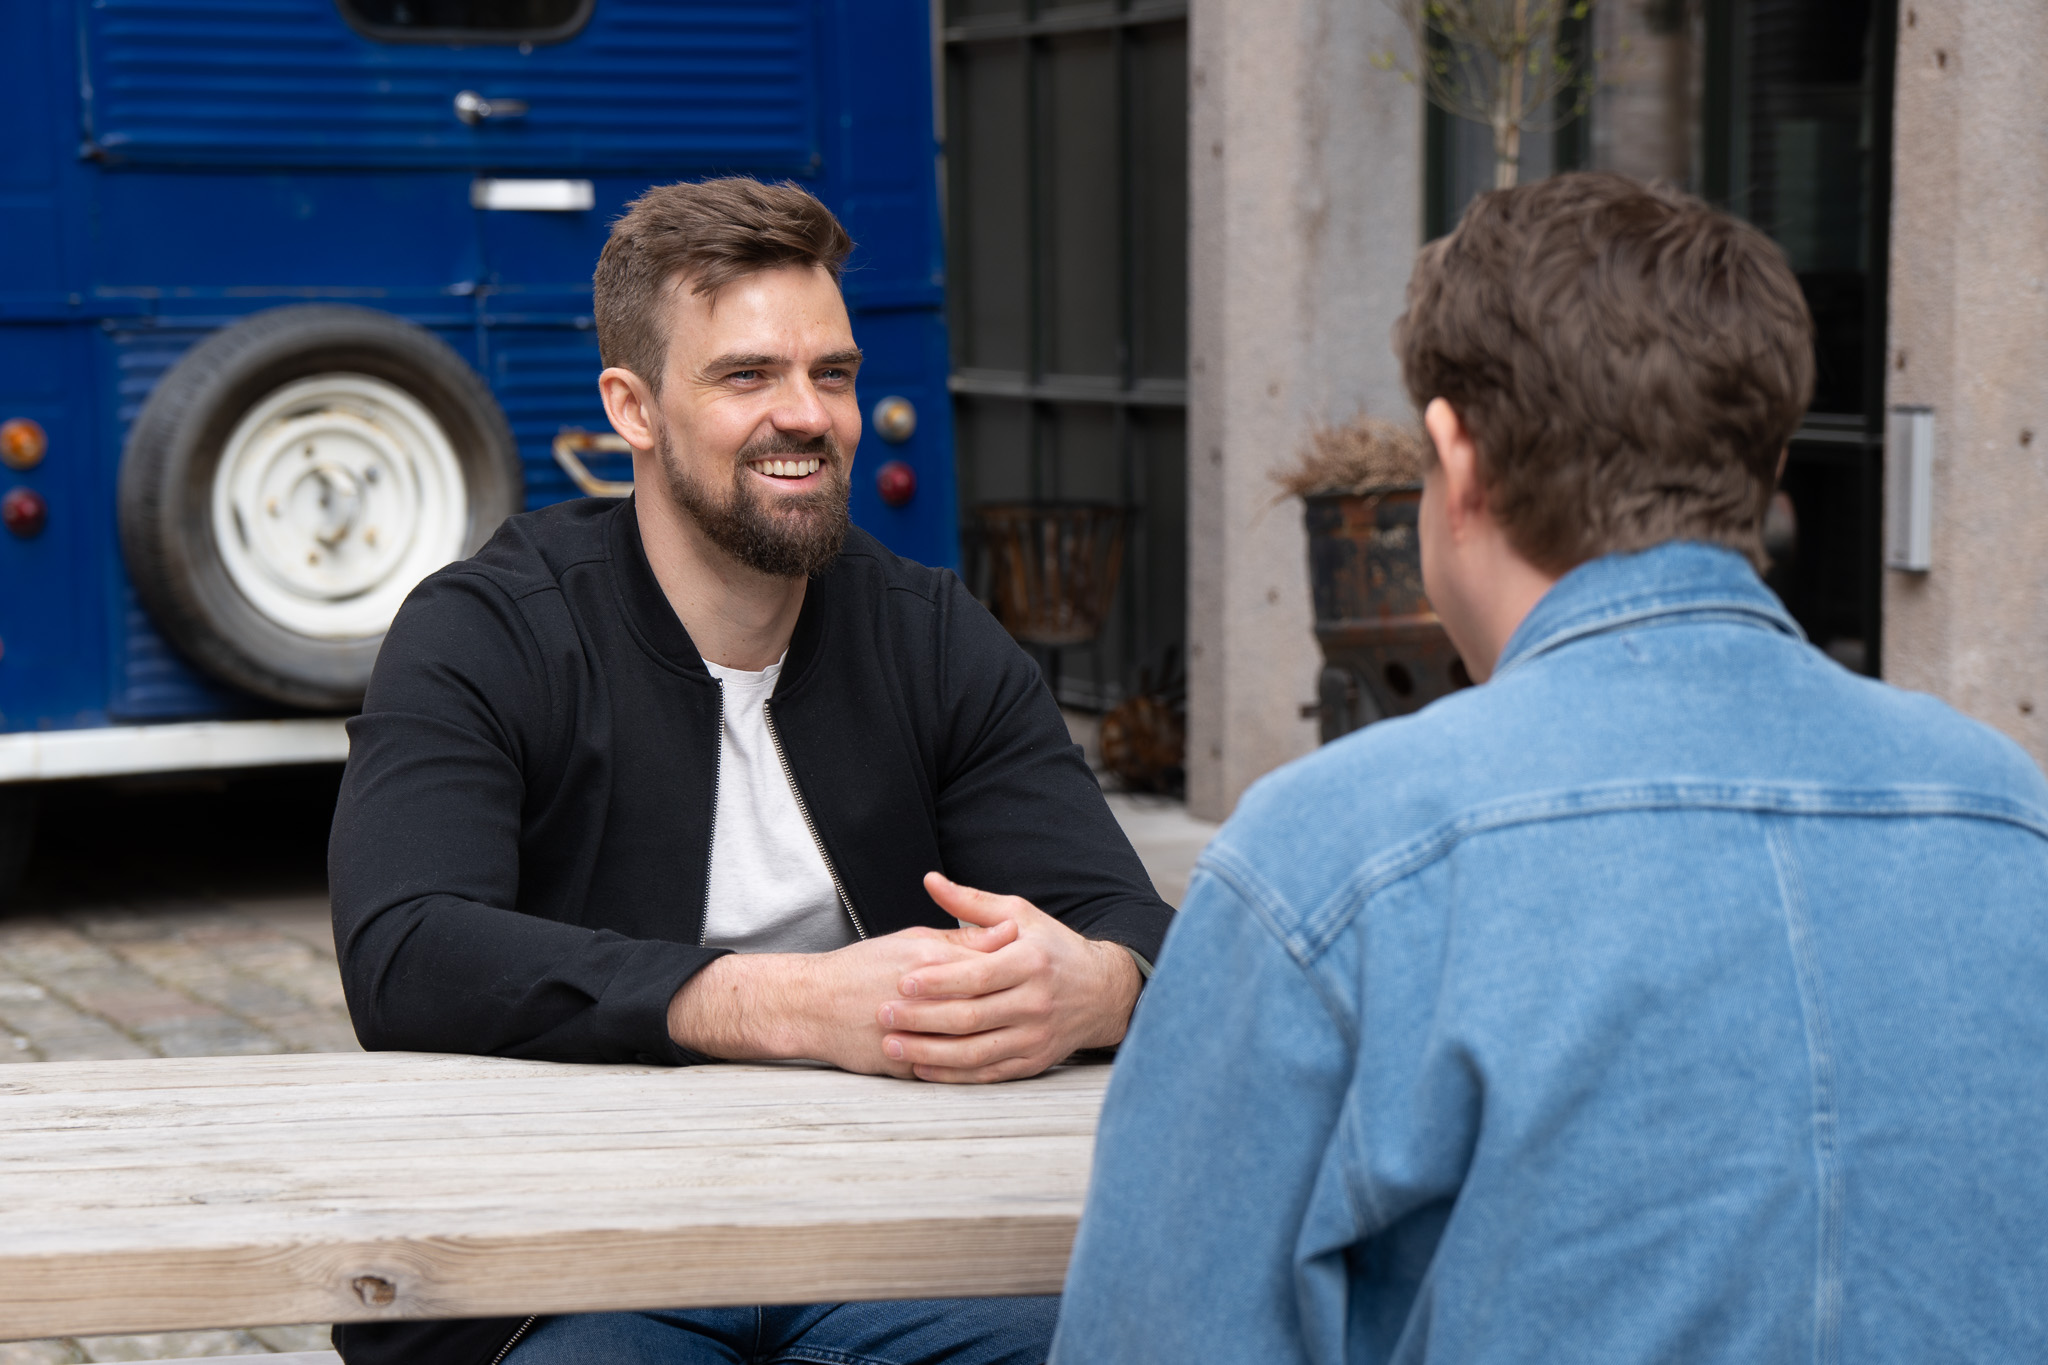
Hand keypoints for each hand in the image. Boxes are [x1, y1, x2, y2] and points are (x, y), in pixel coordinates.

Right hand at [667, 919, 1015, 1075]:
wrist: (810, 1004)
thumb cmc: (862, 967)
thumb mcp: (912, 940)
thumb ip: (962, 939)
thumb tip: (1009, 932)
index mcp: (928, 962)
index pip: (988, 967)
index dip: (1017, 969)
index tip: (1042, 970)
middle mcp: (924, 999)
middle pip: (986, 1007)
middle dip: (1017, 1008)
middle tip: (1044, 1007)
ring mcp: (913, 1035)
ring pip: (972, 1044)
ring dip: (1000, 1040)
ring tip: (1025, 1034)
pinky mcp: (903, 1065)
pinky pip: (949, 1071)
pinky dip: (973, 1068)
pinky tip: (993, 1060)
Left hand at [875, 871, 1141, 1083]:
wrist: (1102, 992)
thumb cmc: (1053, 948)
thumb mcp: (1020, 915)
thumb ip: (971, 902)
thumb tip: (930, 880)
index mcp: (1031, 962)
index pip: (978, 976)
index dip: (938, 981)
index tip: (902, 982)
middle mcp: (1036, 1002)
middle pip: (971, 1016)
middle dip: (922, 1018)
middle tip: (884, 1015)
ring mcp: (1035, 1036)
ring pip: (975, 1051)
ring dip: (929, 1051)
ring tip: (892, 1045)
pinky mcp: (1034, 1061)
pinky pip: (987, 1072)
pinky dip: (953, 1073)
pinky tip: (922, 1067)